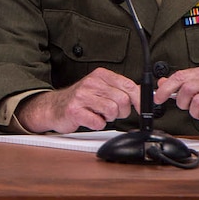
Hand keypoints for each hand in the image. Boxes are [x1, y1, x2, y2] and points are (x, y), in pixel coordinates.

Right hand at [15, 68, 139, 133]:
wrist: (54, 107)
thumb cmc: (81, 100)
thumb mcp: (101, 88)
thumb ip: (121, 90)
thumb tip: (144, 96)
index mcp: (100, 75)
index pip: (129, 86)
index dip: (139, 100)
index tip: (142, 109)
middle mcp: (91, 82)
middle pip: (123, 100)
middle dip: (121, 111)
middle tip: (111, 112)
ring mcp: (82, 96)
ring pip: (112, 111)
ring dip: (108, 118)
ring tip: (98, 114)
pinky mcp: (75, 110)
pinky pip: (99, 122)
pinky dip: (97, 124)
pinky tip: (90, 119)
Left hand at [155, 66, 198, 133]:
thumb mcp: (198, 92)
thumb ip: (180, 86)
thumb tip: (162, 82)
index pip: (180, 76)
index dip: (166, 88)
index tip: (158, 98)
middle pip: (187, 89)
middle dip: (183, 102)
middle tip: (187, 108)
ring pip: (197, 102)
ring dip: (195, 113)